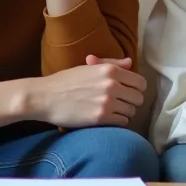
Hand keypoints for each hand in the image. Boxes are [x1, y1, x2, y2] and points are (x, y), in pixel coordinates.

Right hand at [29, 55, 145, 127]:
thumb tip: (130, 63)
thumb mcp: (89, 67)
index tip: (128, 92)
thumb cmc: (66, 81)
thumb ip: (112, 64)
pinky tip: (106, 118)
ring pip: (131, 111)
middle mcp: (112, 85)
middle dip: (131, 102)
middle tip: (120, 103)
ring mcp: (107, 102)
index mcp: (110, 70)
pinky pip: (122, 122)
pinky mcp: (100, 118)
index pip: (140, 83)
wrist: (45, 97)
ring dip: (124, 112)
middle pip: (139, 98)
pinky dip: (117, 122)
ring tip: (111, 110)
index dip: (136, 89)